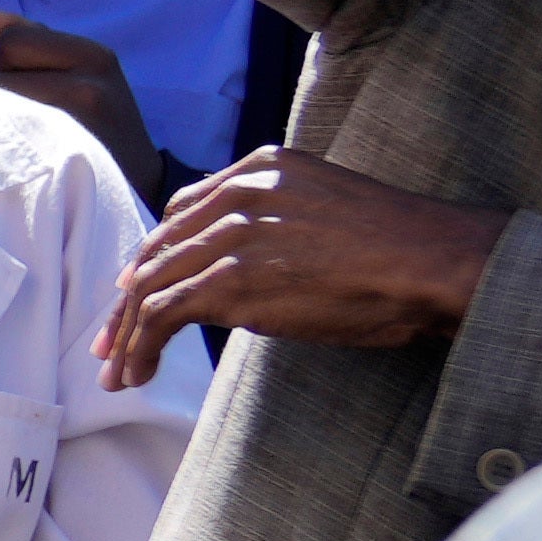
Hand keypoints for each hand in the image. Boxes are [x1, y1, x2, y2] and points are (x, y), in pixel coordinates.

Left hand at [0, 16, 156, 178]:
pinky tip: (30, 148)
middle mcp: (89, 85)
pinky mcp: (57, 155)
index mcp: (96, 56)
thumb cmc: (101, 123)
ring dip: (6, 112)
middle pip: (0, 67)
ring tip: (38, 130)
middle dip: (8, 84)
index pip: (12, 39)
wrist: (137, 185)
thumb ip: (39, 42)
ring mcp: (73, 122)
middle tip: (40, 111)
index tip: (38, 82)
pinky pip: (2, 131)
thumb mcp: (88, 72)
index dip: (12, 58)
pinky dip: (6, 137)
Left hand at [99, 150, 503, 378]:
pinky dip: (141, 346)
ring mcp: (233, 233)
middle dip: (128, 300)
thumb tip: (251, 268)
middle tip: (108, 341)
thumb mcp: (329, 211)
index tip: (135, 291)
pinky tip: (138, 372)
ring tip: (117, 371)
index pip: (184, 212)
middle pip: (160, 248)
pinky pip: (164, 314)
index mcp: (261, 167)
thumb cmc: (401, 251)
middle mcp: (239, 191)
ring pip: (153, 284)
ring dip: (128, 332)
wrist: (433, 262)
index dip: (154, 256)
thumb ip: (281, 223)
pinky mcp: (233, 278)